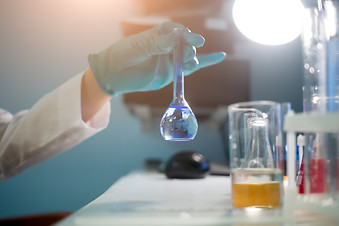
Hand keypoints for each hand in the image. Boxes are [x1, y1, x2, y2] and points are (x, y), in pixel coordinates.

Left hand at [88, 22, 225, 95]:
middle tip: (187, 54)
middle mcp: (166, 47)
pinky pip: (190, 69)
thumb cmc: (121, 55)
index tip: (192, 39)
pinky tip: (219, 56)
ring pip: (189, 57)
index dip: (186, 35)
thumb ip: (157, 43)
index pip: (176, 32)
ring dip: (193, 57)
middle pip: (184, 45)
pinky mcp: (171, 73)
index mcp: (157, 35)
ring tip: (191, 60)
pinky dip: (205, 62)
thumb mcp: (137, 47)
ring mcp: (170, 60)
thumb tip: (175, 38)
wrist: (112, 74)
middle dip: (188, 49)